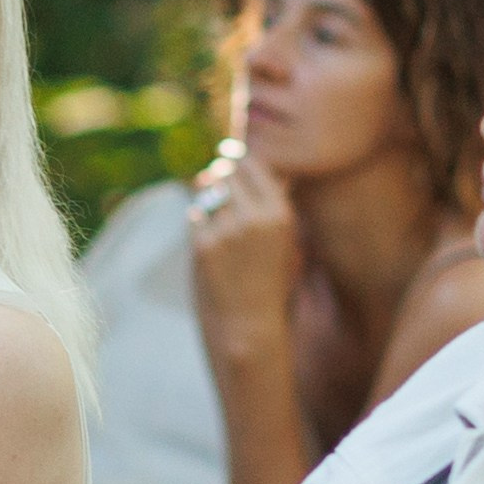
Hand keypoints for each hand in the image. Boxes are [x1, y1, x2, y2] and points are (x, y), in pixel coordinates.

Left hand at [189, 147, 299, 346]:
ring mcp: (227, 230)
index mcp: (281, 215)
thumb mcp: (289, 244)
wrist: (249, 327)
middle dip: (221, 172)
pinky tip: (206, 230)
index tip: (233, 155)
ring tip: (210, 196)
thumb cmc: (272, 286)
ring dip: (207, 190)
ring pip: (207, 189)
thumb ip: (278, 207)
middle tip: (217, 171)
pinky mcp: (202, 245)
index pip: (255, 165)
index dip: (241, 159)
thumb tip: (269, 172)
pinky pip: (195, 215)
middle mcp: (255, 218)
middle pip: (228, 172)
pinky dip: (198, 219)